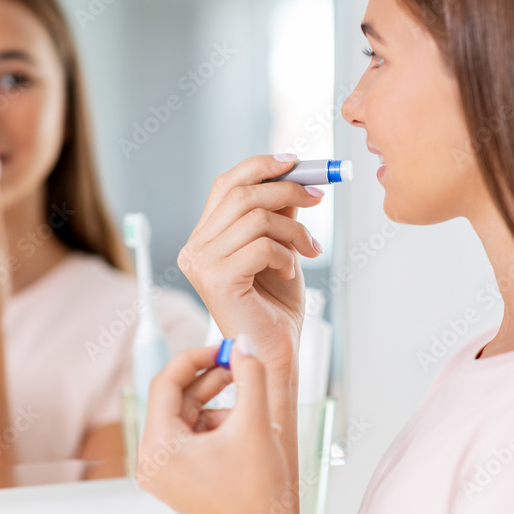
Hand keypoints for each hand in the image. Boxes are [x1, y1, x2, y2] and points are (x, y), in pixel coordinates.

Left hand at [136, 335, 298, 513]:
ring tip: (252, 411)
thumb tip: (244, 342)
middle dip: (210, 381)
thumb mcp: (257, 422)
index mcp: (158, 447)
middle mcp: (150, 461)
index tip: (225, 347)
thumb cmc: (259, 493)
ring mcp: (162, 474)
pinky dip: (216, 428)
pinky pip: (191, 439)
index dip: (197, 358)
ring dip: (218, 406)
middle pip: (175, 400)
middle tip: (240, 364)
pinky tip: (246, 433)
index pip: (166, 382)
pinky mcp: (177, 481)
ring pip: (186, 418)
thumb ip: (250, 374)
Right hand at [178, 154, 323, 372]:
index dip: (260, 167)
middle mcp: (194, 248)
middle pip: (241, 194)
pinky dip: (286, 254)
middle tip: (318, 198)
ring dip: (294, 230)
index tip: (296, 163)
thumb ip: (279, 213)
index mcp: (204, 238)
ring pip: (256, 218)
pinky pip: (262, 246)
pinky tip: (290, 271)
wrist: (276, 350)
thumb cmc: (275, 306)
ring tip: (309, 249)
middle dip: (286, 190)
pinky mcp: (218, 280)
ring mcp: (202, 264)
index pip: (225, 185)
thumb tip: (294, 175)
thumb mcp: (280, 247)